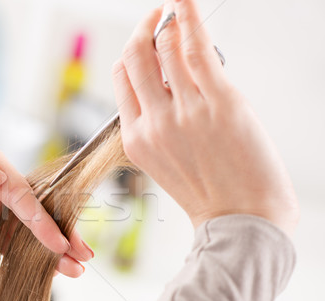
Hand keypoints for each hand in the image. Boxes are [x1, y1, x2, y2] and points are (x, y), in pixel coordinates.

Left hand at [0, 135, 92, 276]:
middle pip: (32, 206)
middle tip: (81, 253)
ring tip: (77, 267)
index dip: (36, 212)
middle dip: (58, 230)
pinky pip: (12, 243)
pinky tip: (53, 270)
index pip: (15, 185)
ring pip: (28, 227)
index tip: (53, 236)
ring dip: (54, 247)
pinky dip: (32, 256)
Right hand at [112, 0, 298, 234]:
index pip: (121, 79)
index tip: (144, 40)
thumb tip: (167, 83)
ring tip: (175, 9)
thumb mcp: (165, 163)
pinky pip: (195, 48)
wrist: (242, 217)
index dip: (131, 53)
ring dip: (167, 21)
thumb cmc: (210, 193)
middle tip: (155, 17)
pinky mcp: (218, 101)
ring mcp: (183, 111)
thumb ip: (156, 124)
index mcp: (135, 139)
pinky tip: (184, 5)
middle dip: (142, 30)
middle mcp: (153, 122)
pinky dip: (188, 19)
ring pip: (163, 48)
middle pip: (134, 58)